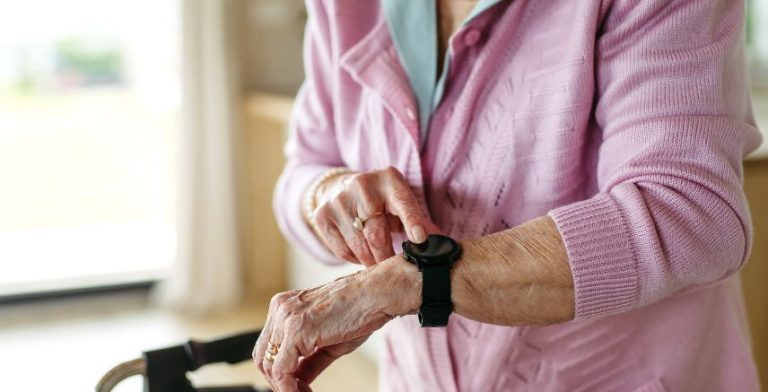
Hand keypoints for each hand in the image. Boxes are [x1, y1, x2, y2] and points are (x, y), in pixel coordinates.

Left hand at [252, 256, 419, 390]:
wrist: (377, 294)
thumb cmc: (360, 309)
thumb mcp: (328, 340)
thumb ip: (308, 360)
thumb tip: (296, 380)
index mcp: (285, 306)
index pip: (267, 346)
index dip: (278, 371)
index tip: (298, 386)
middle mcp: (280, 309)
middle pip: (262, 356)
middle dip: (278, 381)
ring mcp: (286, 318)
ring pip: (268, 365)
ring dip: (284, 386)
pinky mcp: (296, 330)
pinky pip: (281, 369)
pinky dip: (289, 387)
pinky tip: (304, 391)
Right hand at [306, 167, 432, 265]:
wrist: (341, 186)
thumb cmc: (382, 200)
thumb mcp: (401, 202)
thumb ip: (420, 221)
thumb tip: (441, 245)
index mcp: (389, 180)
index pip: (403, 202)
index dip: (412, 222)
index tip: (420, 240)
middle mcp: (362, 186)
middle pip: (376, 234)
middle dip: (387, 257)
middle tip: (394, 269)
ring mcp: (338, 200)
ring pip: (359, 246)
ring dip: (371, 261)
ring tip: (378, 264)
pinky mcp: (322, 216)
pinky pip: (342, 251)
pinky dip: (355, 259)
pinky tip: (361, 254)